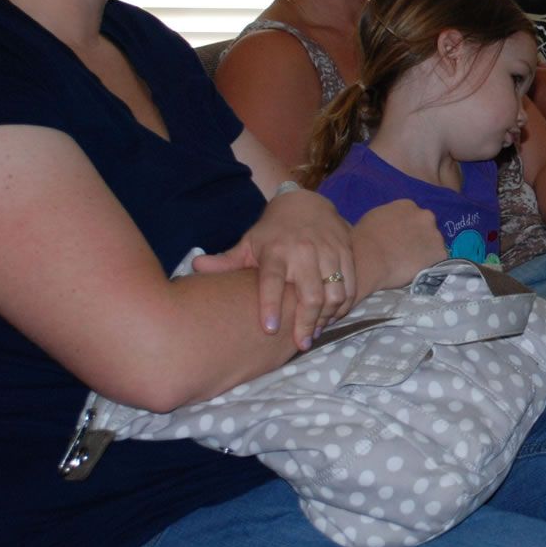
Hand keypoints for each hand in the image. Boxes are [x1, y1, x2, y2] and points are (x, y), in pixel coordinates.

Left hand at [193, 189, 355, 350]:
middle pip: (310, 294)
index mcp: (276, 250)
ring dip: (327, 317)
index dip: (270, 304)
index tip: (268, 329)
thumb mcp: (249, 243)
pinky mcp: (346, 251)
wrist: (308, 203)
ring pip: (334, 292)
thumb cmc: (273, 232)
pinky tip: (333, 316)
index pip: (272, 280)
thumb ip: (226, 261)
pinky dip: (344, 305)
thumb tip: (195, 267)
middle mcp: (303, 250)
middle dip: (307, 322)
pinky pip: (350, 285)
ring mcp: (327, 251)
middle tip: (301, 344)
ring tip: (316, 330)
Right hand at [349, 200, 446, 293]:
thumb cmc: (363, 240)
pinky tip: (417, 272)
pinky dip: (430, 266)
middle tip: (408, 252)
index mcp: (408, 205)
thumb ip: (390, 218)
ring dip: (426, 252)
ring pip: (434, 244)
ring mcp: (435, 235)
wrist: (368, 259)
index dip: (409, 229)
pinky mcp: (440, 253)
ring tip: (411, 265)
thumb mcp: (374, 218)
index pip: (414, 216)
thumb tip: (392, 227)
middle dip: (420, 238)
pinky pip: (438, 261)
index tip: (402, 240)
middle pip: (427, 228)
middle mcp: (425, 216)